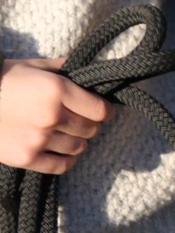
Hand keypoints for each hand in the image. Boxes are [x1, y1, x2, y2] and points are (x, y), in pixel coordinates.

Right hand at [0, 59, 111, 174]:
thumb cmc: (3, 79)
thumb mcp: (34, 66)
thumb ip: (63, 67)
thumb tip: (88, 68)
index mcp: (58, 90)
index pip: (99, 109)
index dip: (106, 110)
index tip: (106, 110)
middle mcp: (53, 116)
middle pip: (90, 129)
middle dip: (92, 125)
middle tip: (86, 121)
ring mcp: (39, 139)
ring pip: (78, 147)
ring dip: (80, 142)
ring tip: (74, 136)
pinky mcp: (26, 158)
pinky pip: (60, 166)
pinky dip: (68, 161)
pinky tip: (66, 154)